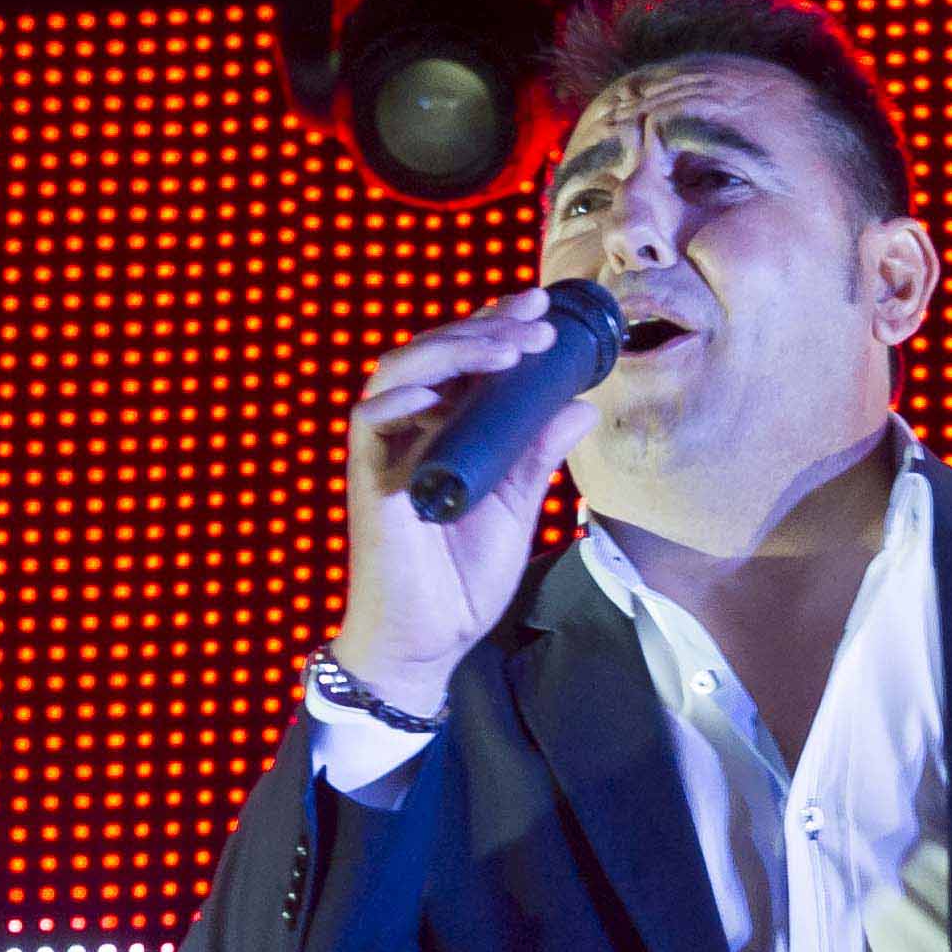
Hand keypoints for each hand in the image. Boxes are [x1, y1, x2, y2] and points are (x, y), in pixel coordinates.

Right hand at [332, 288, 606, 708]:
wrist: (427, 642)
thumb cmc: (461, 579)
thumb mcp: (515, 508)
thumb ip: (538, 455)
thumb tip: (582, 406)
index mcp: (444, 430)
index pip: (463, 359)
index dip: (495, 325)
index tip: (541, 309)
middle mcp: (410, 430)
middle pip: (434, 353)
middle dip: (486, 328)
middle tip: (537, 322)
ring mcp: (386, 452)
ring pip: (402, 372)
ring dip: (453, 351)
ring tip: (506, 348)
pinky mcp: (369, 481)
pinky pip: (369, 422)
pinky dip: (399, 400)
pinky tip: (436, 392)